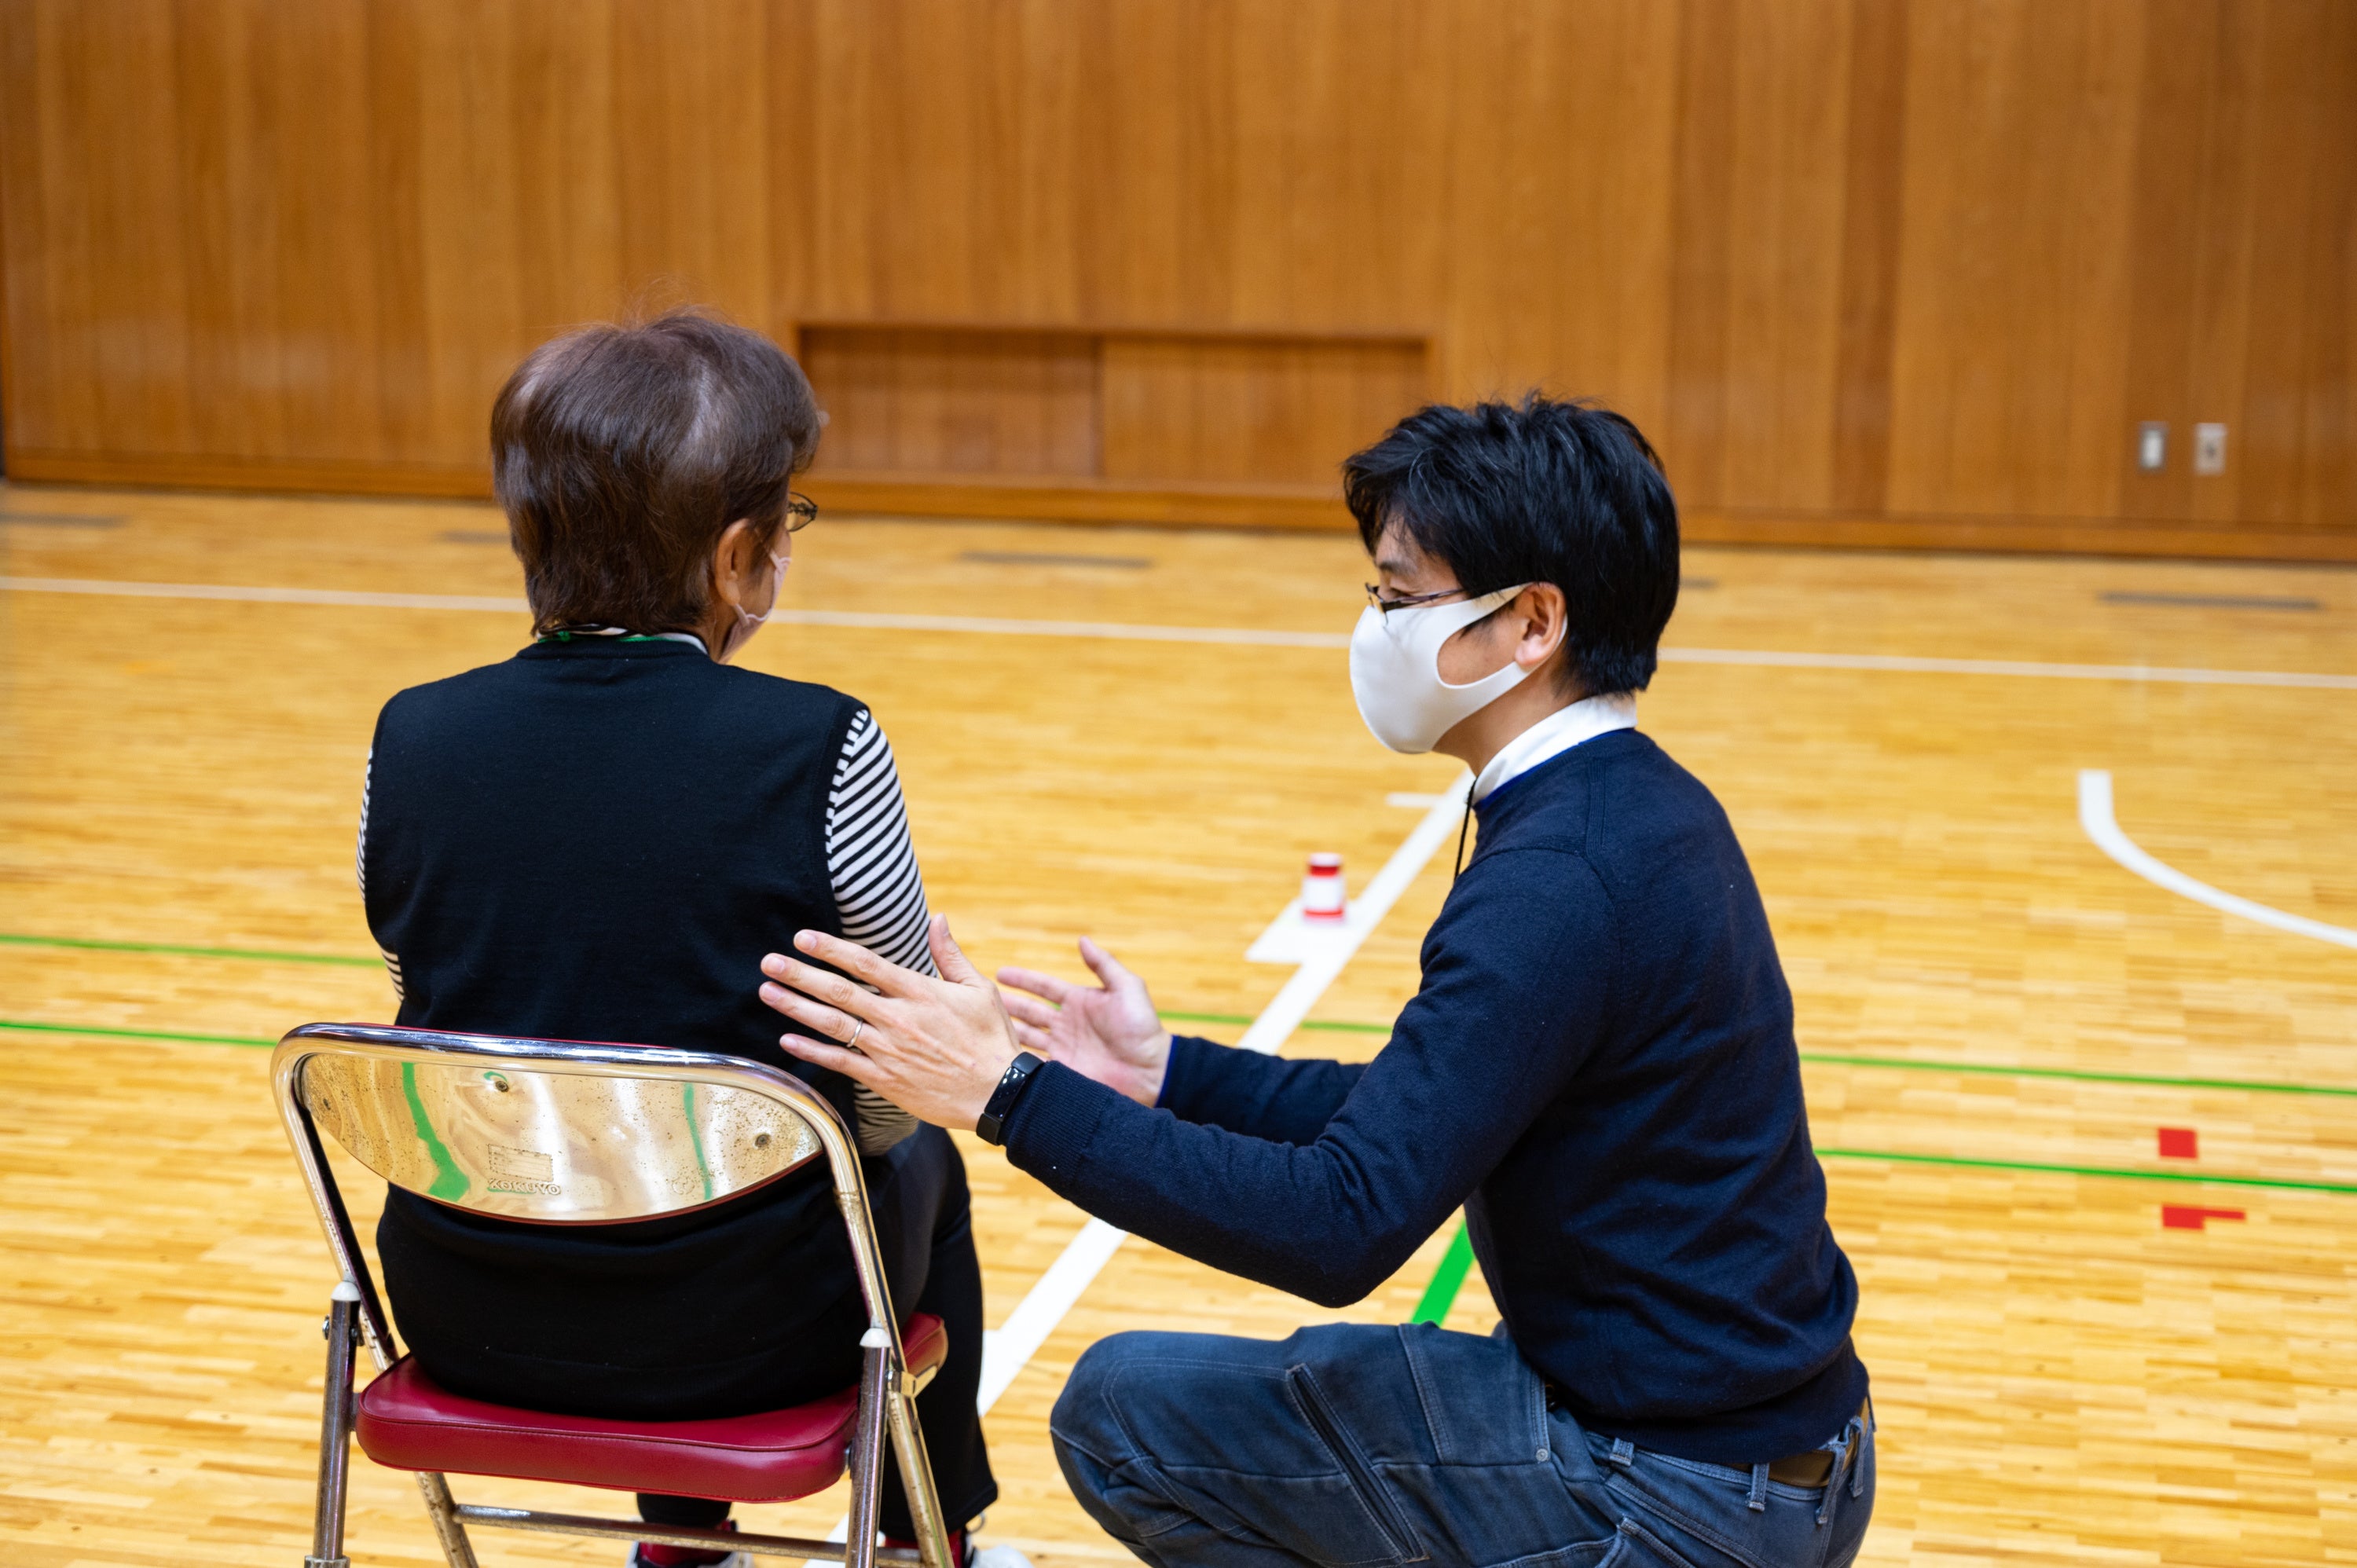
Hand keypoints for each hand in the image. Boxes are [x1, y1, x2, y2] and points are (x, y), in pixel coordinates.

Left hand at [758, 916, 1019, 1133]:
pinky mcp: (885, 1079)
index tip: (802, 938)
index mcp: (919, 992)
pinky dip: (812, 1051)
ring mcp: (888, 1050)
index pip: (865, 963)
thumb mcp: (979, 989)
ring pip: (833, 1025)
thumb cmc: (991, 1039)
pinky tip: (788, 1040)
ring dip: (797, 1007)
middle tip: (770, 962)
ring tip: (768, 992)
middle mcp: (898, 1019)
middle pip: (839, 991)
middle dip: (800, 974)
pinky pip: (840, 1062)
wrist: (999, 1094)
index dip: (830, 949)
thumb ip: (950, 954)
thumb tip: (937, 918)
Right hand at [997, 937, 1171, 1106]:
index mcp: (1079, 1002)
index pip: (1043, 987)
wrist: (1152, 1071)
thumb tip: (1082, 940)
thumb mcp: (1127, 988)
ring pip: (1025, 1036)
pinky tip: (998, 1054)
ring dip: (1005, 1029)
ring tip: (982, 1024)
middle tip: (979, 998)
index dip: (1022, 979)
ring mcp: (1063, 1048)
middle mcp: (1066, 1024)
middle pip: (1028, 1011)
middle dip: (1005, 1004)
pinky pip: (1034, 1064)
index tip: (1000, 972)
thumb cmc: (1143, 1028)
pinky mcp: (1063, 1071)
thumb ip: (1104, 964)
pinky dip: (1017, 1058)